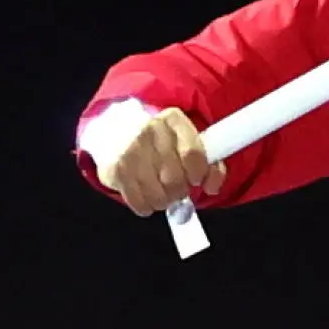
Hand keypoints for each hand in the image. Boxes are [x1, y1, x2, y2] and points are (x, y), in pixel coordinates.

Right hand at [100, 107, 225, 215]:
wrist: (119, 135)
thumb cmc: (163, 143)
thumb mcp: (188, 142)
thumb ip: (210, 163)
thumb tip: (212, 187)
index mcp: (173, 120)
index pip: (193, 154)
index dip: (199, 173)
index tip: (197, 180)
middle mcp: (150, 131)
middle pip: (174, 178)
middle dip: (180, 191)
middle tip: (178, 190)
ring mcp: (130, 150)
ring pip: (157, 194)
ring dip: (164, 201)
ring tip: (164, 194)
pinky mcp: (116, 170)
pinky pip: (138, 202)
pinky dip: (147, 207)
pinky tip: (148, 199)